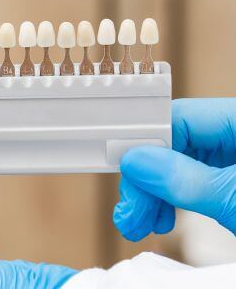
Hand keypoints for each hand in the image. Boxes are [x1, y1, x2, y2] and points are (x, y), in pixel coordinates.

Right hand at [114, 98, 235, 240]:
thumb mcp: (234, 198)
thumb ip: (185, 179)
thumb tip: (136, 161)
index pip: (179, 119)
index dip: (144, 143)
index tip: (120, 169)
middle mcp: (234, 133)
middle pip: (174, 145)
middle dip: (146, 181)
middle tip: (129, 212)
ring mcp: (234, 159)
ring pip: (179, 166)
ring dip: (153, 197)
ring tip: (138, 225)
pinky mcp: (232, 181)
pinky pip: (194, 182)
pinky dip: (173, 202)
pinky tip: (160, 219)